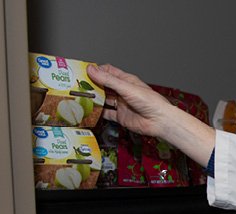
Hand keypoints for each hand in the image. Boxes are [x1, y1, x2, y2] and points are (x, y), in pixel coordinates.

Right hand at [86, 63, 214, 166]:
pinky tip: (88, 111)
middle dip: (91, 85)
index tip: (82, 70)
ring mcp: (121, 104)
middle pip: (103, 86)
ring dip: (93, 99)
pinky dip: (98, 113)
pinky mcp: (121, 117)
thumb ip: (108, 80)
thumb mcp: (126, 88)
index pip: (107, 72)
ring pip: (103, 99)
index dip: (96, 70)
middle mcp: (122, 92)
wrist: (160, 122)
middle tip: (76, 84)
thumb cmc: (149, 102)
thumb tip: (91, 69)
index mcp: (126, 81)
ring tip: (78, 97)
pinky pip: (106, 114)